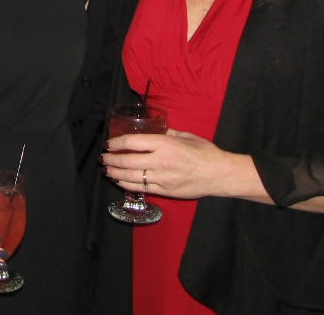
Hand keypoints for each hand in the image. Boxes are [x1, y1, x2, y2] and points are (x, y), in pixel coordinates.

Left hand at [102, 129, 237, 199]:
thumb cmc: (205, 153)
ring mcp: (162, 178)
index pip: (132, 143)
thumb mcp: (185, 136)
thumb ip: (166, 134)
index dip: (116, 143)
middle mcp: (161, 162)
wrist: (220, 174)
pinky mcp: (165, 191)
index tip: (109, 143)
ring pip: (131, 178)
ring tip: (107, 170)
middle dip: (111, 160)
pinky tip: (120, 181)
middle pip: (127, 162)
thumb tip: (152, 131)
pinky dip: (127, 185)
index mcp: (165, 145)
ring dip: (115, 174)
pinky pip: (141, 189)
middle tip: (103, 159)